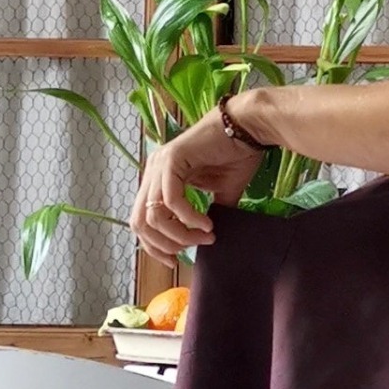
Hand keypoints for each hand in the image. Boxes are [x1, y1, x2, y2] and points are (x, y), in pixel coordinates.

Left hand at [129, 109, 264, 259]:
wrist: (248, 128)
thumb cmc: (236, 156)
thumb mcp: (220, 195)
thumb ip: (206, 216)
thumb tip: (206, 241)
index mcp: (159, 179)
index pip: (141, 221)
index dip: (154, 246)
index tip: (176, 260)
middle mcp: (153, 171)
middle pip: (140, 222)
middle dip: (164, 245)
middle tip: (192, 250)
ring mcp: (160, 164)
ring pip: (154, 215)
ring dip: (180, 235)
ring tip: (206, 237)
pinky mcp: (172, 159)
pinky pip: (172, 200)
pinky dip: (188, 218)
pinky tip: (207, 224)